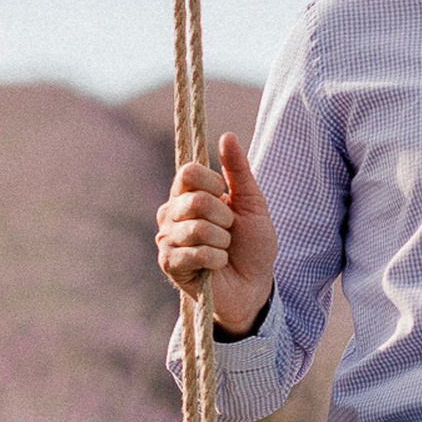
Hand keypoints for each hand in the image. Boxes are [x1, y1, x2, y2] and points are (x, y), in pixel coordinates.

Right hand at [155, 132, 275, 335]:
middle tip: (229, 232)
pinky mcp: (169, 263)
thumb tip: (227, 135)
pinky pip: (196, 252)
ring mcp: (167, 238)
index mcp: (187, 194)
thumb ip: (238, 171)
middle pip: (194, 200)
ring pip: (196, 228)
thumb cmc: (252, 246)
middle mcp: (171, 213)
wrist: (254, 286)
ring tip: (224, 249)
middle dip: (224, 218)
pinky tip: (217, 265)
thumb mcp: (252, 203)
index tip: (226, 198)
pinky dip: (216, 258)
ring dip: (222, 241)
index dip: (212, 183)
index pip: (188, 172)